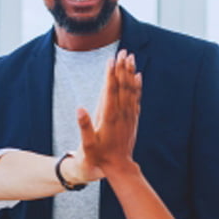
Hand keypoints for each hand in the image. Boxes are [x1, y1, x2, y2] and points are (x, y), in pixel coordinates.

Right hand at [77, 49, 141, 172]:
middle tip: (124, 51)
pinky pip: (136, 98)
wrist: (118, 167)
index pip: (111, 91)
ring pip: (131, 90)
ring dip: (130, 73)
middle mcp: (121, 114)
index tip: (112, 59)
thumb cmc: (99, 156)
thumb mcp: (87, 144)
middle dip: (122, 68)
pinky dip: (137, 86)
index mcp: (109, 117)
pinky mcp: (133, 119)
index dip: (111, 75)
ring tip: (131, 58)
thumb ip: (84, 126)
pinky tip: (138, 76)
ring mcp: (129, 115)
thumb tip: (79, 109)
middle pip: (123, 86)